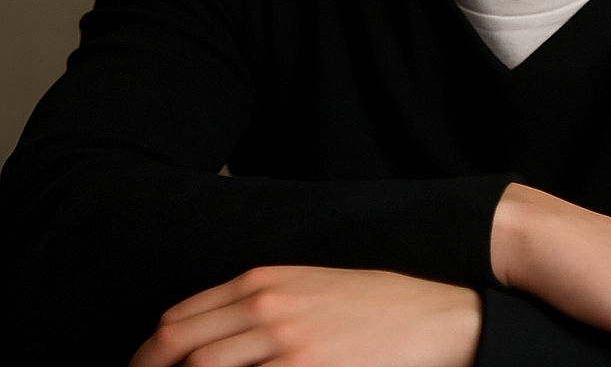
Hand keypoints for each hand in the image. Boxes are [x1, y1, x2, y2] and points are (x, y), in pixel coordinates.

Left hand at [129, 265, 480, 366]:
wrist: (437, 317)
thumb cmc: (377, 305)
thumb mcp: (312, 288)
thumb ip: (261, 306)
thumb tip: (212, 344)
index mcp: (264, 280)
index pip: (178, 321)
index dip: (144, 360)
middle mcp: (265, 306)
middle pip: (177, 350)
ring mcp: (284, 343)